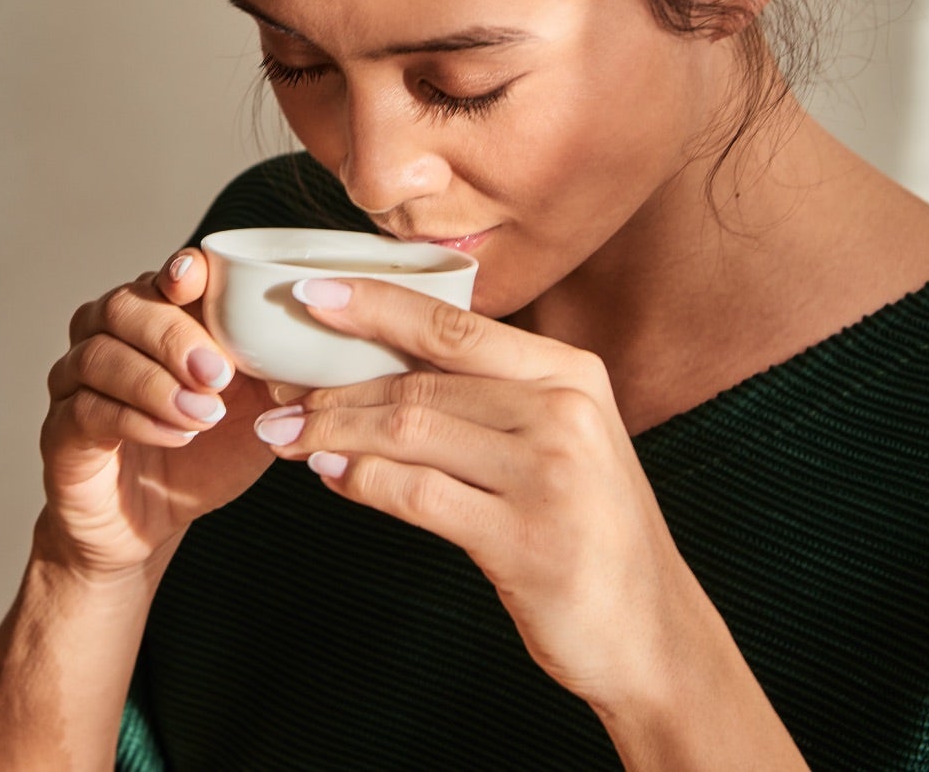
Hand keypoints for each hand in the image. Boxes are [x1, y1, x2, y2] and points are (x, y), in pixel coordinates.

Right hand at [37, 249, 277, 581]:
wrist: (147, 525)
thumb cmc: (199, 458)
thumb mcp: (252, 413)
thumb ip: (276, 375)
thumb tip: (323, 346)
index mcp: (154, 319)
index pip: (161, 278)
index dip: (178, 272)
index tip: (195, 279)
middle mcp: (106, 337)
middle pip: (124, 307)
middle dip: (173, 335)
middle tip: (218, 373)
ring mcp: (76, 382)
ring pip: (100, 356)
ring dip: (157, 382)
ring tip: (203, 415)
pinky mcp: (61, 429)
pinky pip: (88, 410)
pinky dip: (135, 419)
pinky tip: (173, 434)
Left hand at [248, 276, 709, 712]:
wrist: (651, 630)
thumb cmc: (588, 529)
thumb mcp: (559, 442)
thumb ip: (488, 399)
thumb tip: (375, 369)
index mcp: (570, 374)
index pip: (453, 326)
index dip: (374, 305)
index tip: (310, 297)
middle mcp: (564, 413)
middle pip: (418, 385)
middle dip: (333, 389)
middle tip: (277, 396)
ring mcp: (549, 476)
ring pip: (408, 432)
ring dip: (333, 433)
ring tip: (287, 437)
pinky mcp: (526, 539)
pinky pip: (418, 495)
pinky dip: (362, 481)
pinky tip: (330, 476)